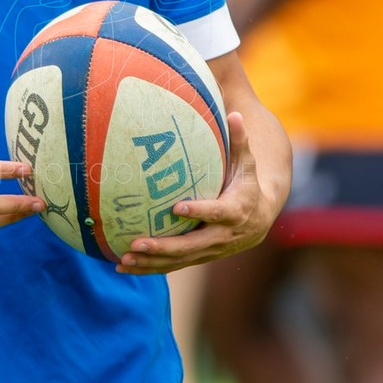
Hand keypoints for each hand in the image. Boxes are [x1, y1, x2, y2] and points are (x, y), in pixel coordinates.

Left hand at [116, 111, 283, 274]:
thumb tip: (235, 114)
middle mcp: (223, 236)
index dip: (199, 212)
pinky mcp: (198, 257)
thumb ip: (239, 141)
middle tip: (137, 242)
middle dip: (164, 246)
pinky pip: (172, 266)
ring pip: (179, 260)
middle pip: (192, 245)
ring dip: (152, 262)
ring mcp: (209, 250)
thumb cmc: (246, 183)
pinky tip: (123, 267)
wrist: (259, 219)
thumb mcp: (246, 163)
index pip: (217, 213)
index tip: (177, 208)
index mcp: (236, 211)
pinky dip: (149, 268)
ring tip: (124, 258)